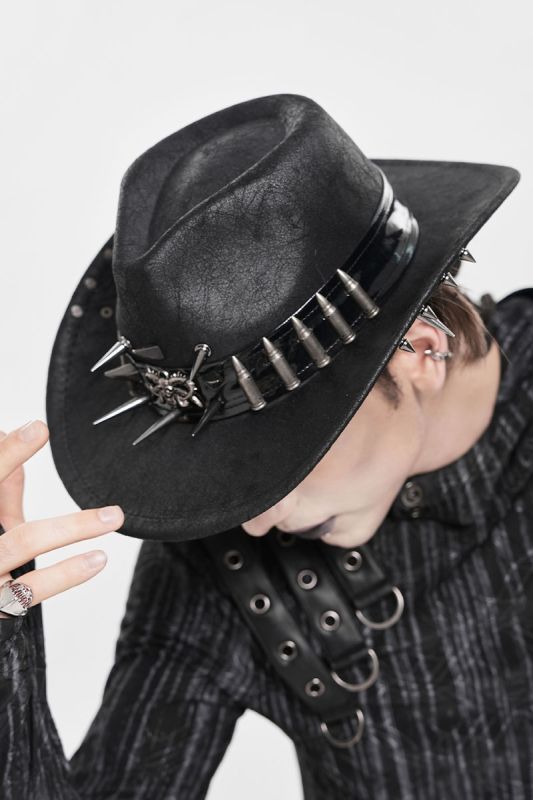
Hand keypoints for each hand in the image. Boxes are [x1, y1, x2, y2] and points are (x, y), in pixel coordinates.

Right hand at [0, 420, 123, 618]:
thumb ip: (3, 490)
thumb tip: (10, 434)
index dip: (4, 450)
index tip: (31, 425)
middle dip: (6, 455)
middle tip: (38, 427)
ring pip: (21, 540)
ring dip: (70, 524)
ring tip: (112, 516)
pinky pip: (30, 590)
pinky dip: (66, 574)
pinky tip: (96, 559)